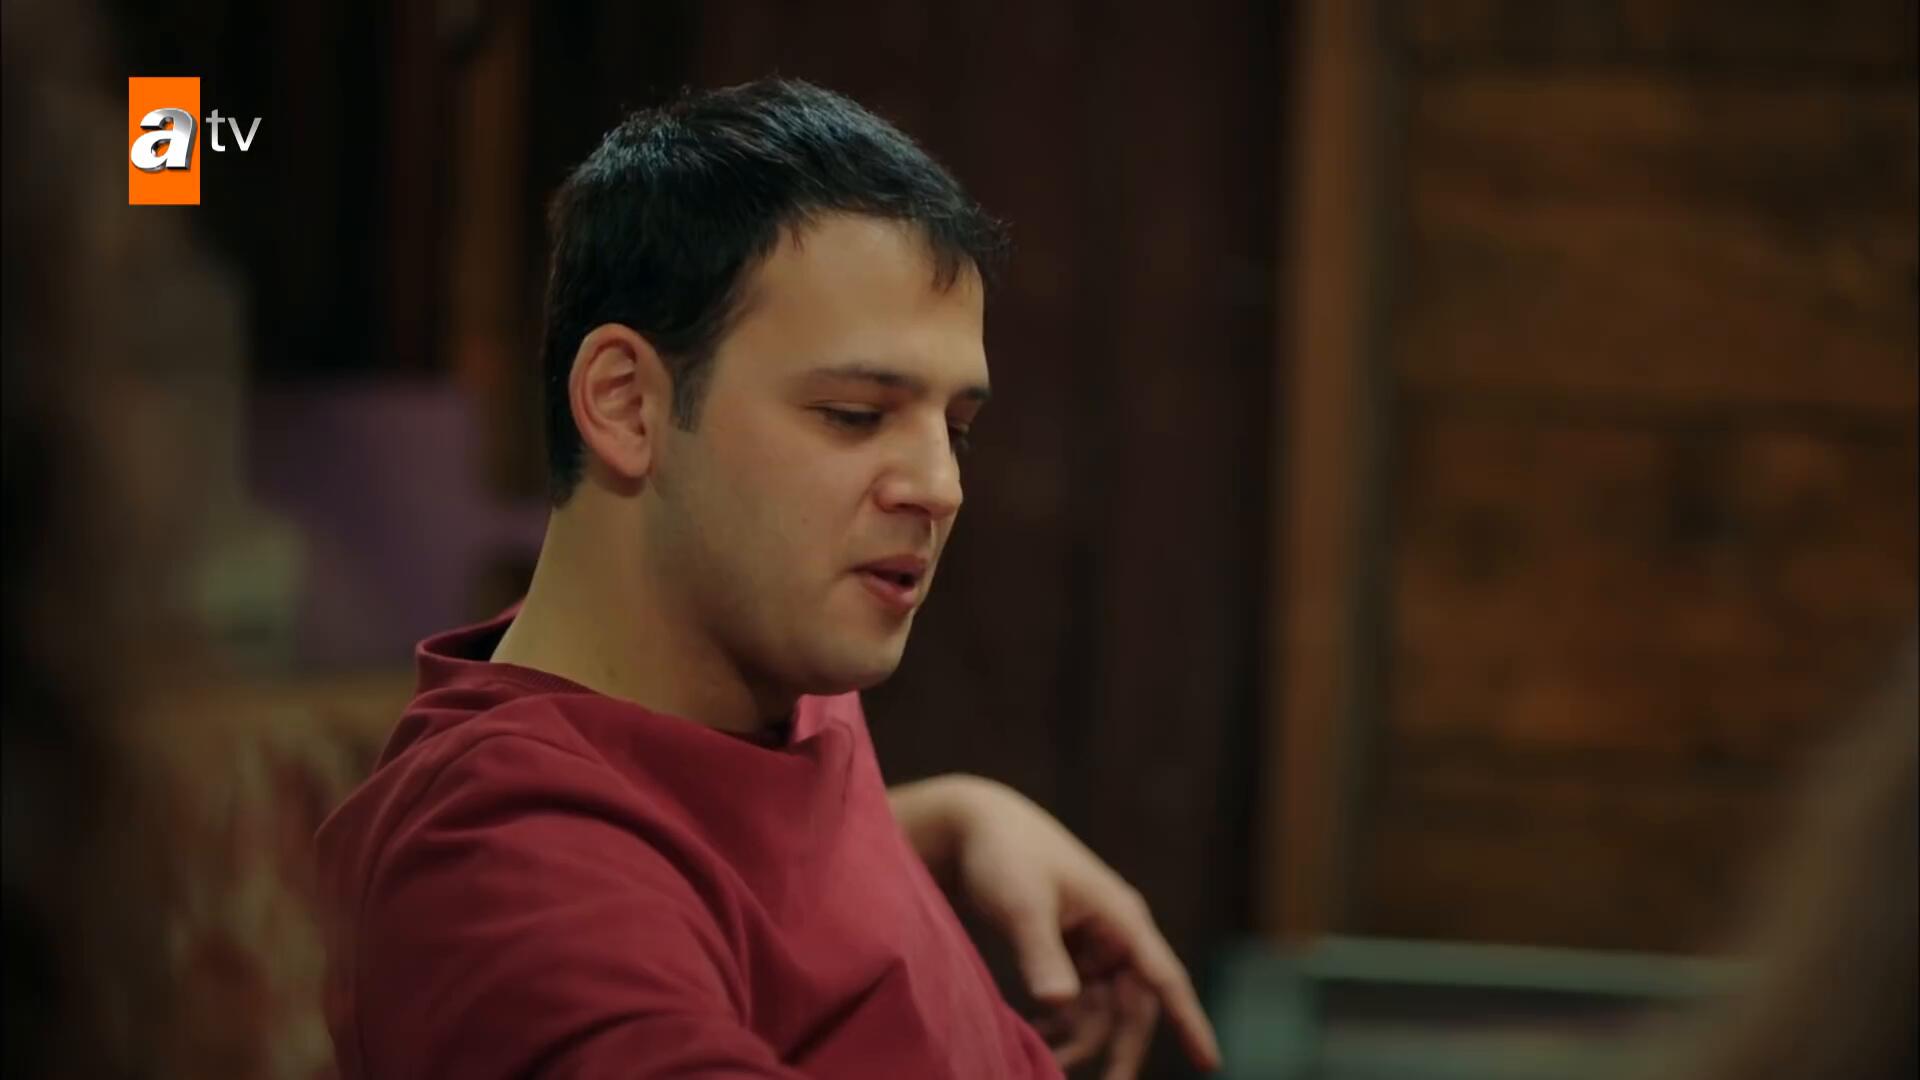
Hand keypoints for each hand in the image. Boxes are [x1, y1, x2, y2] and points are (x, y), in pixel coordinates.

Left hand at [907, 776, 1220, 1077]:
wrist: (974, 825)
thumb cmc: (1005, 856)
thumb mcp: (1023, 905)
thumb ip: (1042, 954)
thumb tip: (1060, 1003)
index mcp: (1121, 917)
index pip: (1165, 977)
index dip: (1189, 1021)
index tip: (1210, 1063)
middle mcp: (1115, 932)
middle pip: (1133, 1005)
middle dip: (1120, 1048)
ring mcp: (1092, 941)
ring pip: (1103, 1008)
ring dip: (1082, 1039)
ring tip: (1044, 1063)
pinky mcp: (1067, 948)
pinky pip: (1078, 998)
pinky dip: (1062, 1022)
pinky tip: (1037, 1037)